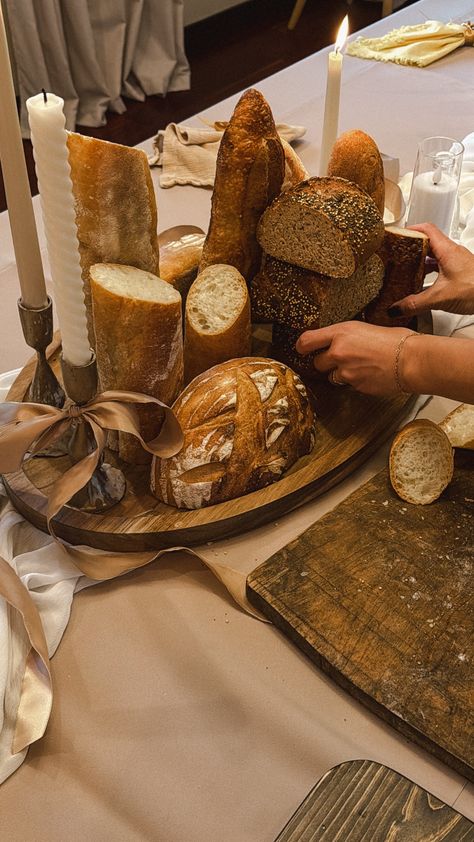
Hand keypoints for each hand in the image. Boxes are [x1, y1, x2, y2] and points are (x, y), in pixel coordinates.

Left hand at [296, 321, 413, 395]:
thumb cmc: (397, 341)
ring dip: (341, 373)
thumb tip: (337, 342)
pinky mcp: (355, 386)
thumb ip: (346, 336)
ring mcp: (346, 371)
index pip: (307, 340)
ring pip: (332, 377)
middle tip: (343, 359)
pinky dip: (356, 381)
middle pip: (317, 362)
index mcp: (341, 332)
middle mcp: (339, 352)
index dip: (302, 346)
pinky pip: (348, 385)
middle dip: (327, 363)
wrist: (412, 360)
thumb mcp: (366, 328)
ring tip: (361, 366)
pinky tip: (370, 374)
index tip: (302, 349)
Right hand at [387, 223, 473, 316]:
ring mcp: (458, 262)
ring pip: (436, 255)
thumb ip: (415, 303)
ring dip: (422, 261)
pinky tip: (425, 283)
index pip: (426, 229)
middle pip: (429, 242)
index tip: (397, 234)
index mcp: (447, 250)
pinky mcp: (462, 272)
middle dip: (412, 247)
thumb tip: (396, 308)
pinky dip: (431, 271)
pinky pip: (442, 266)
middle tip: (398, 253)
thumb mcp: (440, 298)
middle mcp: (453, 253)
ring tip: (408, 269)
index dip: (410, 229)